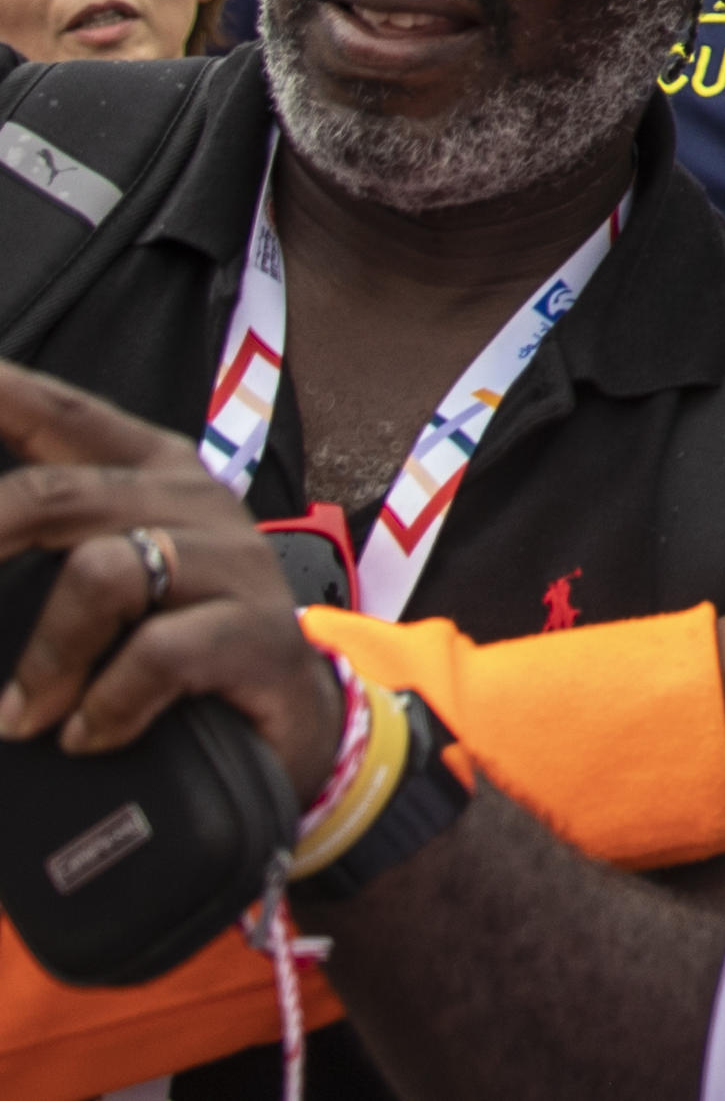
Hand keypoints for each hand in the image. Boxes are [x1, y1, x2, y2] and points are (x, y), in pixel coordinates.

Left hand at [0, 361, 339, 790]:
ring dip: (47, 658)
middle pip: (56, 495)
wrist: (293, 713)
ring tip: (25, 716)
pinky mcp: (258, 630)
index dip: (3, 396)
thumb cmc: (182, 634)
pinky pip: (157, 653)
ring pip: (101, 574)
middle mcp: (189, 499)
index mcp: (149, 470)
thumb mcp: (117, 573)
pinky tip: (91, 732)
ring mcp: (231, 560)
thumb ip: (47, 541)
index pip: (60, 415)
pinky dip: (107, 704)